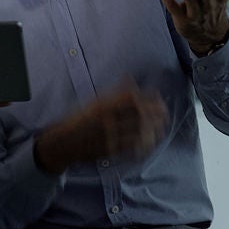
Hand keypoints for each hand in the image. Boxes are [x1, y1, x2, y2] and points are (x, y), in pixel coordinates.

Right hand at [36, 85, 168, 171]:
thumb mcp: (94, 102)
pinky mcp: (109, 151)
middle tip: (165, 113)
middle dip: (155, 114)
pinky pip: (130, 148)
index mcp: (103, 106)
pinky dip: (143, 146)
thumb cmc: (79, 120)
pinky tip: (150, 144)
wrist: (63, 143)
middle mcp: (106, 120)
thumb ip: (114, 92)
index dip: (148, 97)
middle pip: (137, 115)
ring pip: (137, 133)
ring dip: (152, 130)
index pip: (131, 98)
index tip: (158, 97)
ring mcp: (108, 136)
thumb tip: (130, 78)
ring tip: (162, 128)